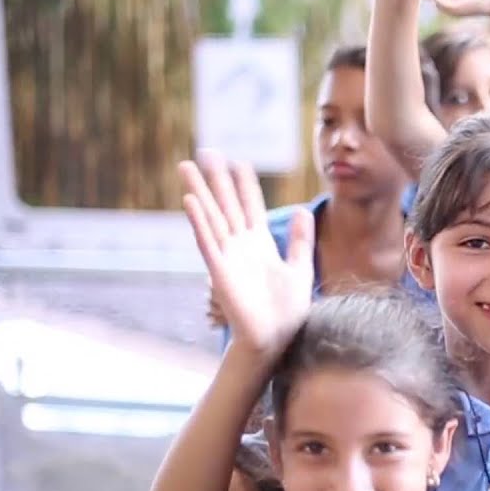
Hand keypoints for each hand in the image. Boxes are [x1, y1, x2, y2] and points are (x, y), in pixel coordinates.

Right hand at [180, 152, 313, 354]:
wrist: (275, 339)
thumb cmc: (287, 311)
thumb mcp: (300, 268)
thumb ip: (299, 240)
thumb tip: (303, 211)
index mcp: (260, 245)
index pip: (250, 206)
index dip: (244, 184)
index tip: (238, 160)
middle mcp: (241, 246)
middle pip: (226, 205)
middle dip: (216, 179)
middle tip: (205, 151)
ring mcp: (228, 257)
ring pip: (212, 217)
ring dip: (199, 191)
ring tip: (186, 166)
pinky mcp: (220, 272)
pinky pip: (208, 243)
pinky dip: (199, 222)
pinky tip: (190, 202)